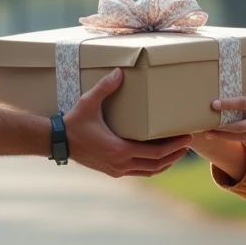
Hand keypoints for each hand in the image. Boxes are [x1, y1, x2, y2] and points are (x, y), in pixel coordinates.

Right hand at [65, 68, 192, 177]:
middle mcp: (120, 163)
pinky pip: (139, 172)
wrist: (58, 142)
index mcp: (120, 149)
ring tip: (177, 152)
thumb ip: (105, 87)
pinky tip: (157, 159)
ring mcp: (116, 170)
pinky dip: (151, 167)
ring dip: (165, 163)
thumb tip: (120, 72)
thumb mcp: (89, 103)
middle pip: (157, 164)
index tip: (186, 138)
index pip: (155, 153)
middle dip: (174, 155)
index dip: (174, 146)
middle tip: (187, 143)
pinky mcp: (112, 171)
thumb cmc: (74, 123)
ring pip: (149, 171)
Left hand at [204, 65, 245, 147]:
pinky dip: (240, 140)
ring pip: (244, 137)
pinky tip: (228, 138)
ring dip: (226, 137)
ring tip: (210, 134)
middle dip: (222, 127)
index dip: (228, 104)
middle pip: (241, 127)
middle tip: (205, 125)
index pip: (245, 104)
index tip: (214, 104)